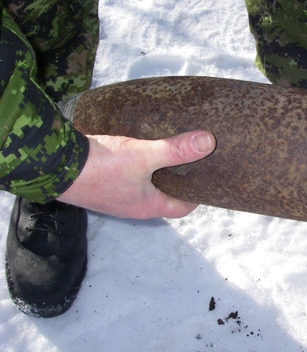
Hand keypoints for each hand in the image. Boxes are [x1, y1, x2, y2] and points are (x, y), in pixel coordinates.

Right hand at [58, 130, 215, 218]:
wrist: (53, 166)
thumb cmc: (100, 168)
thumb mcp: (143, 156)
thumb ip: (175, 150)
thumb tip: (209, 142)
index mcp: (147, 206)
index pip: (181, 208)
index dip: (196, 197)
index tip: (206, 180)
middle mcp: (132, 206)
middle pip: (163, 196)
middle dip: (178, 181)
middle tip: (192, 161)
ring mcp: (114, 196)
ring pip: (144, 186)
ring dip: (157, 172)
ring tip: (170, 150)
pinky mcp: (100, 183)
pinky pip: (127, 176)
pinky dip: (138, 165)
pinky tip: (139, 146)